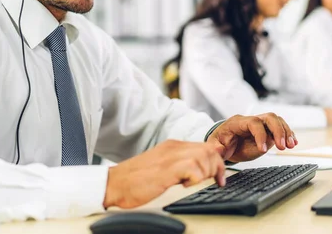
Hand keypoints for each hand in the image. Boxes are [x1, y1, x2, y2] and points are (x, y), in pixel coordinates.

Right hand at [103, 140, 225, 208]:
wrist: (113, 184)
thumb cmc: (134, 181)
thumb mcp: (161, 168)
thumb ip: (179, 166)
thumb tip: (199, 173)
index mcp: (172, 146)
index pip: (206, 147)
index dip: (217, 162)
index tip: (218, 178)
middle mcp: (173, 148)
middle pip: (209, 150)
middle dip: (217, 168)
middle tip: (214, 182)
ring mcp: (169, 157)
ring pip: (204, 156)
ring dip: (206, 173)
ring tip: (194, 183)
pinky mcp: (166, 170)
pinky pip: (193, 168)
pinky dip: (195, 178)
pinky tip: (185, 185)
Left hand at [206, 113, 296, 162]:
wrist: (225, 144)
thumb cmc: (220, 144)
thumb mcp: (214, 147)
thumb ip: (216, 149)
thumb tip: (217, 150)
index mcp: (237, 122)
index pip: (253, 122)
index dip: (260, 135)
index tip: (263, 150)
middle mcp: (251, 120)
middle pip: (269, 117)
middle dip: (278, 131)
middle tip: (282, 146)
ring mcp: (261, 124)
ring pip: (277, 121)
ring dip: (286, 132)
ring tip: (290, 146)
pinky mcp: (268, 131)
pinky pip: (281, 127)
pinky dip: (288, 134)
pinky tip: (293, 143)